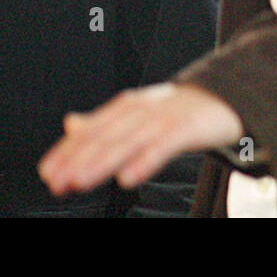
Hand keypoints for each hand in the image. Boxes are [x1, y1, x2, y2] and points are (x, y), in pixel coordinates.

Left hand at [38, 82, 243, 196]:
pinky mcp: (187, 127)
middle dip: (76, 160)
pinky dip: (144, 161)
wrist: (229, 94)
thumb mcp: (138, 114)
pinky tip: (128, 178)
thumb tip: (69, 125)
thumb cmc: (180, 111)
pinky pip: (162, 146)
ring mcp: (164, 117)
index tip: (47, 172)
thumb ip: (104, 122)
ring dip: (100, 163)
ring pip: (126, 142)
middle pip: (103, 137)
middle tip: (56, 182)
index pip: (90, 131)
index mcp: (126, 107)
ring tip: (79, 182)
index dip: (67, 151)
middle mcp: (141, 110)